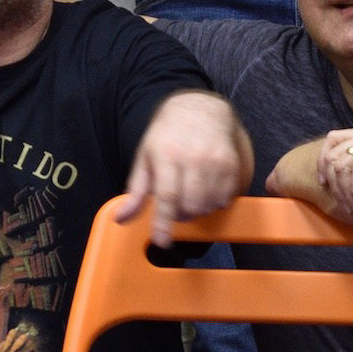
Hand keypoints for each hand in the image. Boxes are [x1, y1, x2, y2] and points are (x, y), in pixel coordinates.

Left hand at [115, 90, 247, 247]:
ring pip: (209, 205)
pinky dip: (214, 202)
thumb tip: (121, 218)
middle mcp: (193, 158)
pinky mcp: (232, 165)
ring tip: (190, 195)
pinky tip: (205, 190)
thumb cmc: (166, 137)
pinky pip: (226, 198)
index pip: (167, 196)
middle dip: (182, 215)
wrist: (199, 109)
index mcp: (166, 155)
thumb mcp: (144, 159)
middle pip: (191, 205)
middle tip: (176, 206)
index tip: (162, 241)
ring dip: (198, 209)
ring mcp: (216, 161)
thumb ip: (136, 192)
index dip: (164, 223)